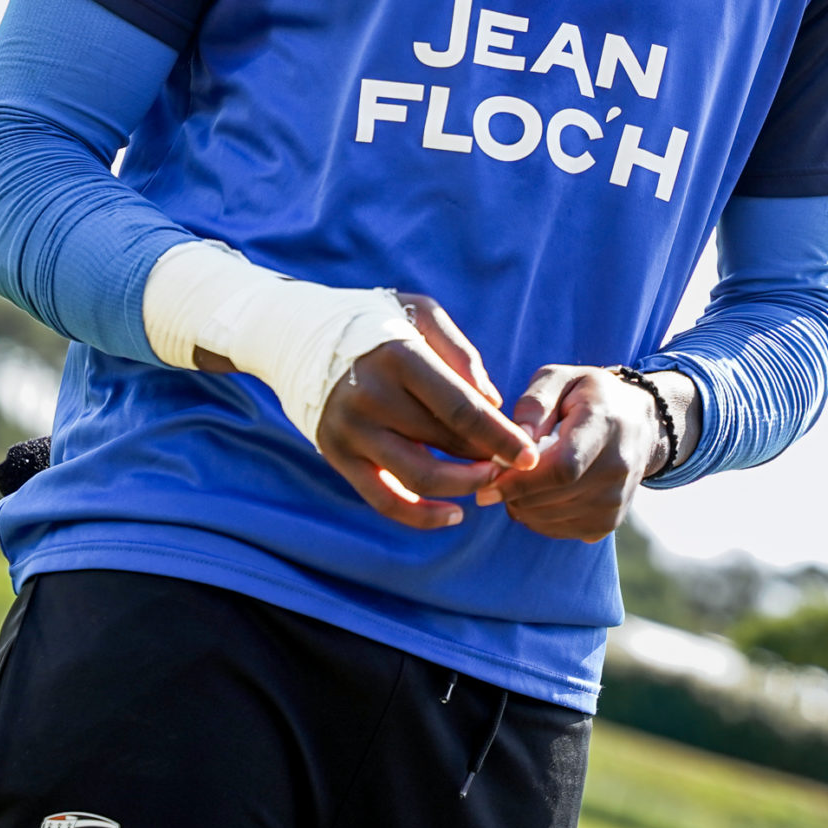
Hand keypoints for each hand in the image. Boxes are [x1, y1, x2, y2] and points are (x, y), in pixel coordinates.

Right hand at [308, 293, 536, 530]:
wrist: (297, 334)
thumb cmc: (375, 322)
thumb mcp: (420, 313)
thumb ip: (461, 353)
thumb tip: (492, 402)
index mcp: (398, 356)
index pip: (460, 408)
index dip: (500, 437)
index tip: (530, 457)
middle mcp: (371, 396)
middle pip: (445, 443)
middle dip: (488, 457)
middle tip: (516, 463)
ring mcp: (350, 430)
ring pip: (419, 477)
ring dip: (463, 486)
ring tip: (488, 479)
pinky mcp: (336, 455)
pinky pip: (384, 500)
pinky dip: (421, 515)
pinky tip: (453, 513)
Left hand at [477, 365, 690, 542]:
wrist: (638, 424)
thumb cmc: (588, 396)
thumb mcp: (561, 378)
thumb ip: (535, 401)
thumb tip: (516, 436)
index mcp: (604, 426)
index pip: (563, 467)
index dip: (522, 479)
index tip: (489, 479)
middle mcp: (617, 468)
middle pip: (554, 496)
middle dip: (514, 492)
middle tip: (494, 478)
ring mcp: (616, 500)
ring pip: (552, 518)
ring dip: (521, 506)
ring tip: (516, 482)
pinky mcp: (609, 522)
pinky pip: (560, 531)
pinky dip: (537, 518)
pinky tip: (536, 495)